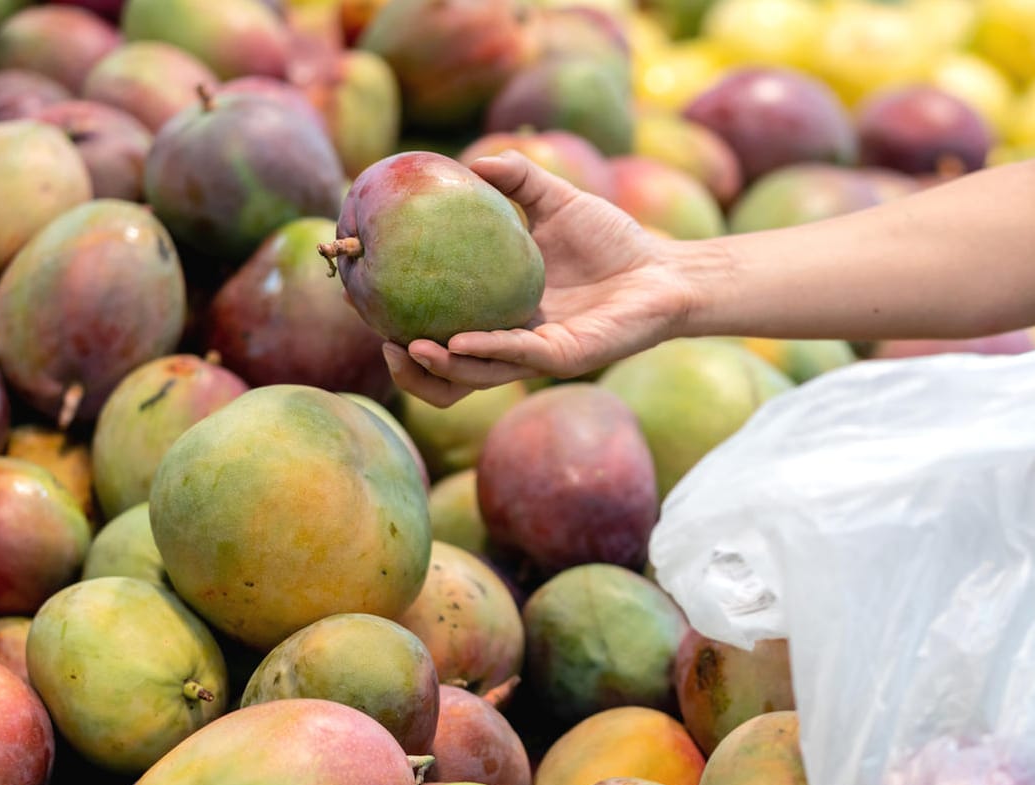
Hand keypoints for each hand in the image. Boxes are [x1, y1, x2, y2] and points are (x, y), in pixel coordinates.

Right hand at [385, 151, 695, 405]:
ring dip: (440, 366)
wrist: (666, 270)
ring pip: (478, 374)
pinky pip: (517, 358)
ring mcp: (538, 353)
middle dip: (410, 366)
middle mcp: (514, 340)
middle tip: (382, 339)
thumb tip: (472, 160)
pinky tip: (456, 341)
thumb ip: (518, 179)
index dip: (402, 322)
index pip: (441, 326)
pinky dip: (485, 350)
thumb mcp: (557, 201)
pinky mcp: (566, 358)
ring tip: (407, 347)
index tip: (369, 300)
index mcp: (501, 309)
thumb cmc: (614, 241)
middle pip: (449, 370)